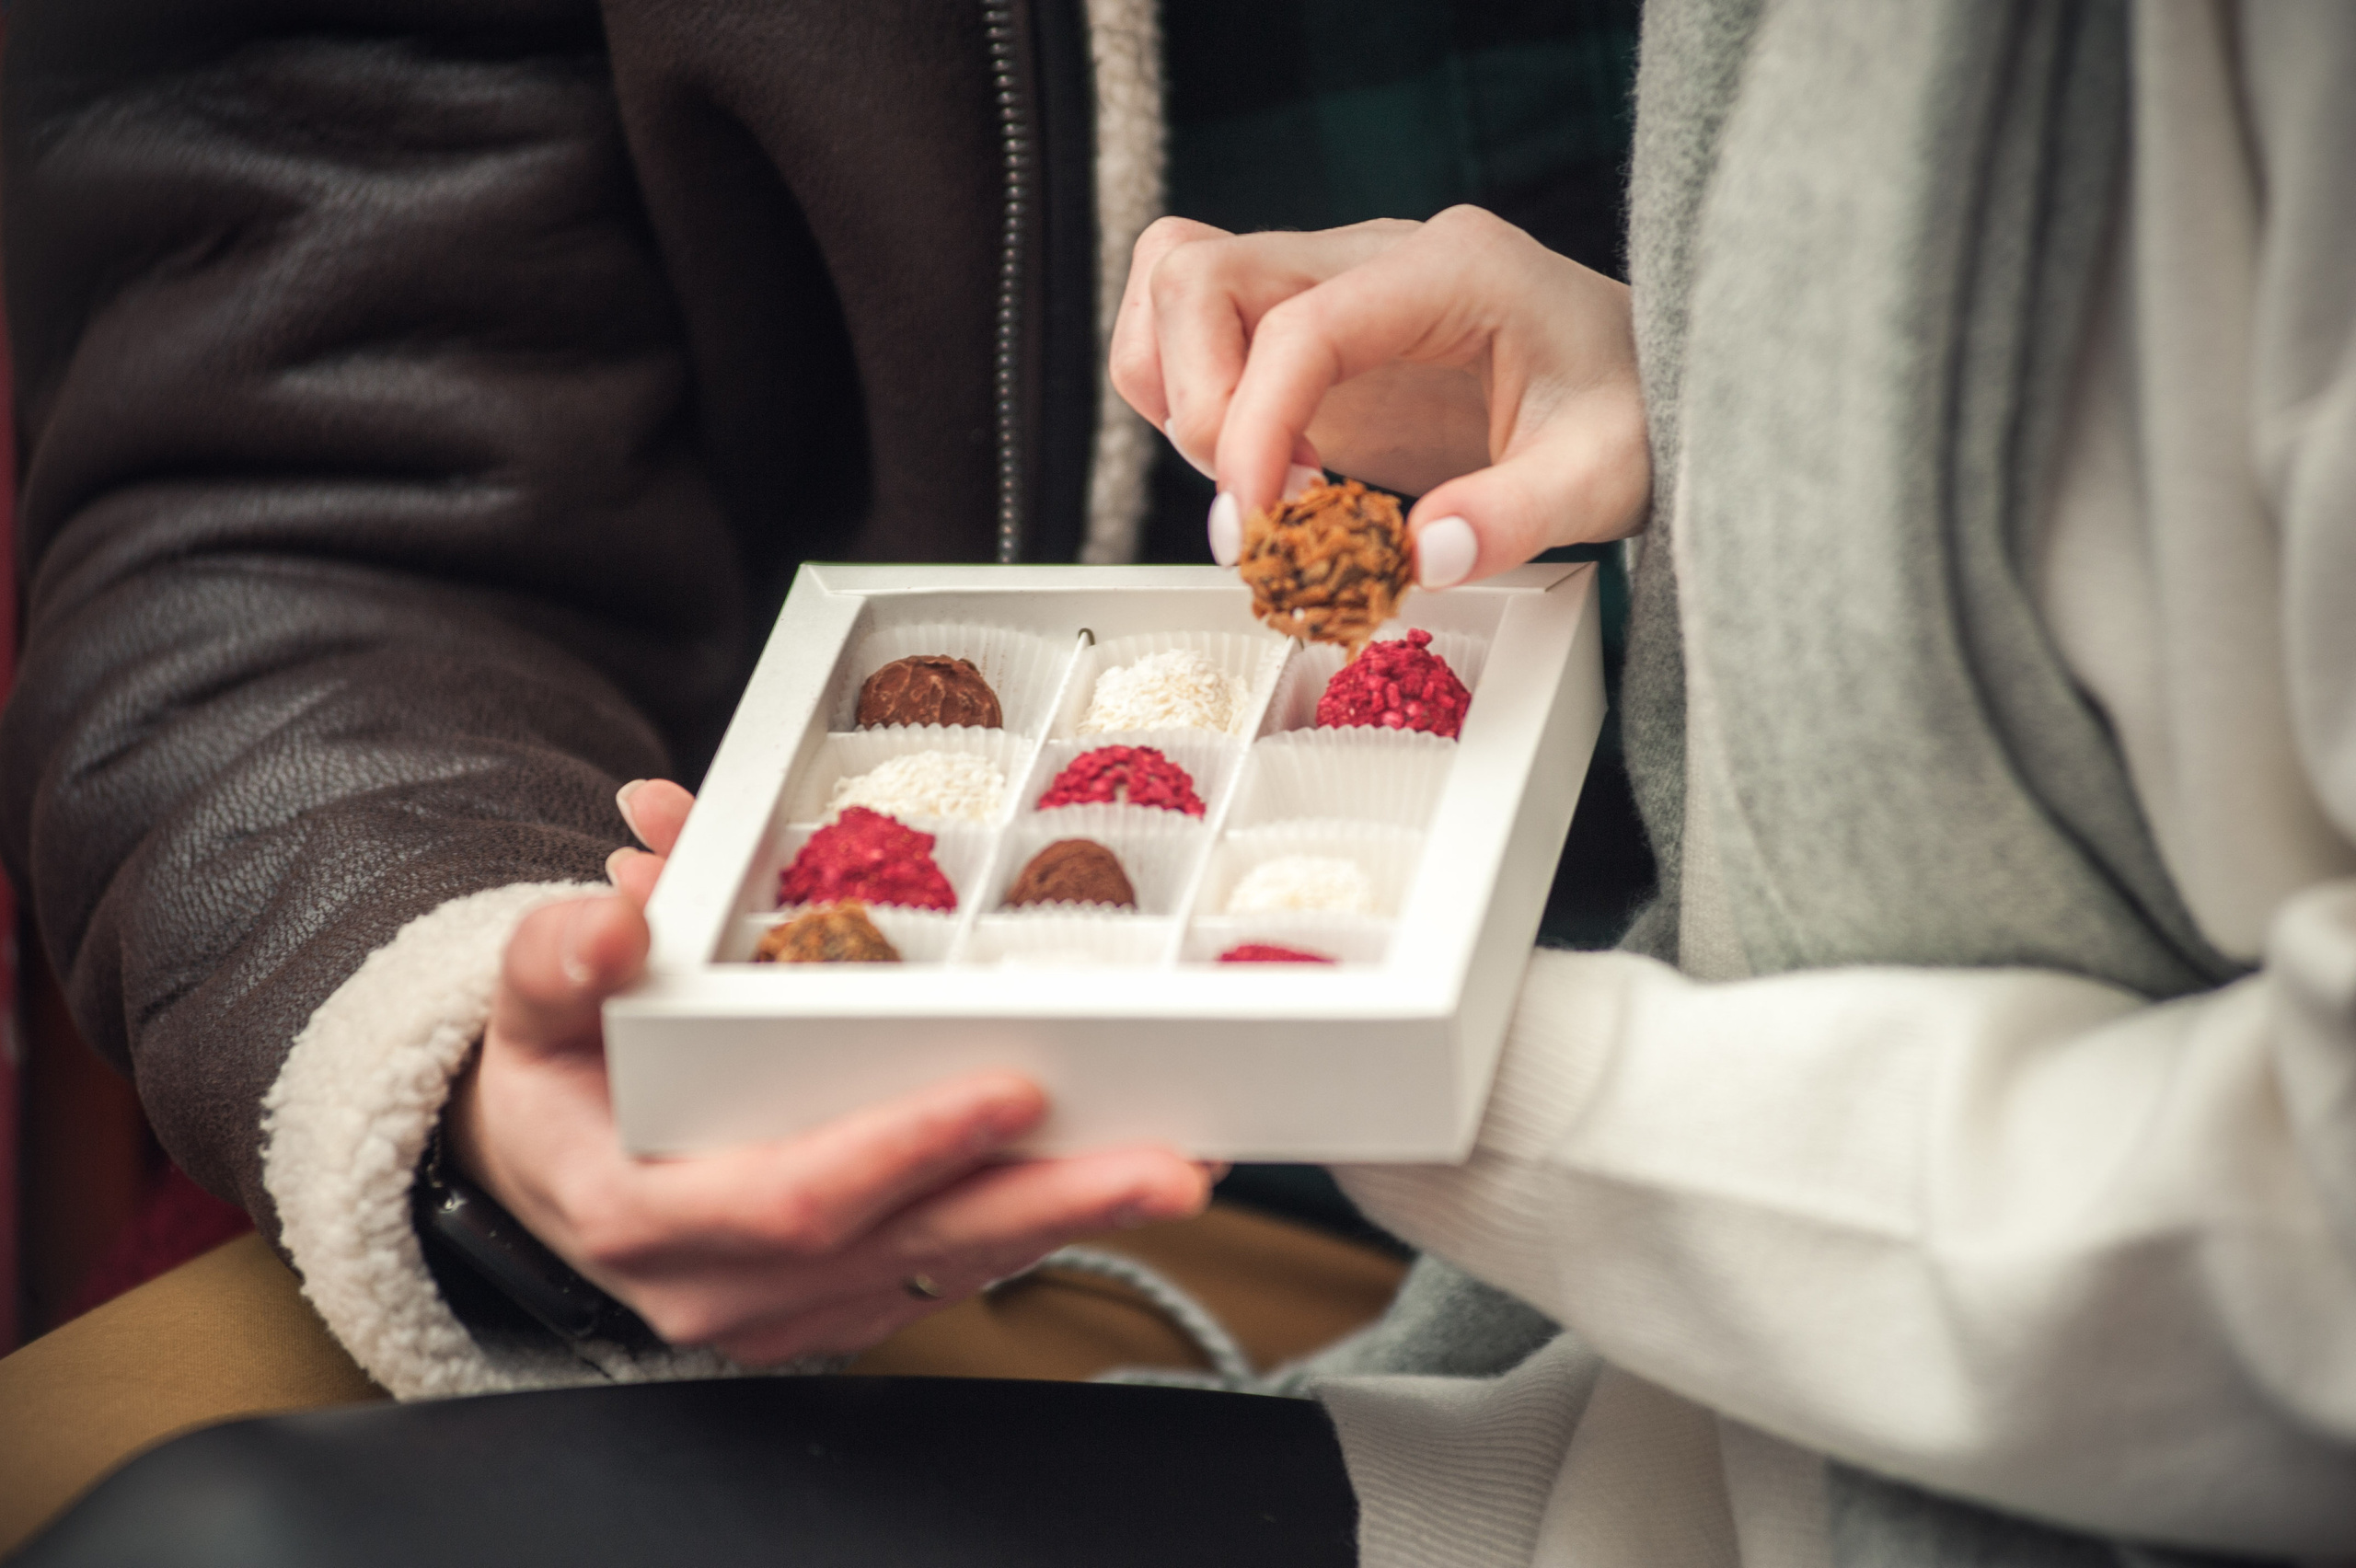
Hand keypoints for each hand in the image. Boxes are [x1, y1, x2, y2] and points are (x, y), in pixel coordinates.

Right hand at [443, 779, 1212, 1364]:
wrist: (544, 1170)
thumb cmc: (554, 1077)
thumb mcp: (530, 1007)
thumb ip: (559, 959)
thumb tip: (620, 910)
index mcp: (643, 1213)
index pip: (791, 1198)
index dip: (904, 1148)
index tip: (1008, 1089)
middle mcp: (723, 1285)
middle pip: (906, 1251)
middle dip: (1045, 1205)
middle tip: (1163, 1161)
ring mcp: (788, 1311)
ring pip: (945, 1273)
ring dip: (1070, 1222)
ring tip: (1177, 1167)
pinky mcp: (837, 1308)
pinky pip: (949, 1275)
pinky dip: (1040, 1227)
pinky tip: (1120, 1182)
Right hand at [1110, 206, 1649, 587]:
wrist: (1649, 384)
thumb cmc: (1634, 413)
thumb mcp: (1607, 477)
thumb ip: (1518, 516)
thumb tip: (1421, 560)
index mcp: (1450, 268)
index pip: (1299, 325)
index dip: (1251, 428)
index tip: (1257, 528)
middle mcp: (1375, 253)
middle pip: (1202, 274)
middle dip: (1201, 405)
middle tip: (1261, 512)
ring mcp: (1333, 278)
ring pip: (1178, 278)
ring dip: (1177, 391)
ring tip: (1255, 485)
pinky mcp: (1310, 322)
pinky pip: (1194, 317)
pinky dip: (1185, 393)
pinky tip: (1257, 469)